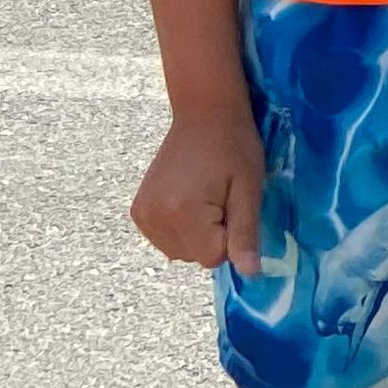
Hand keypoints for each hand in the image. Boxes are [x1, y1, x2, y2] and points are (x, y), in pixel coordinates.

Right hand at [133, 103, 265, 277]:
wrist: (203, 114)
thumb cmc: (234, 146)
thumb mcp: (249, 188)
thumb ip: (245, 233)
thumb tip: (249, 273)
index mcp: (183, 213)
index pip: (213, 258)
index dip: (231, 237)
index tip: (233, 205)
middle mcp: (155, 218)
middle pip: (195, 257)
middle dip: (214, 236)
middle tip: (221, 198)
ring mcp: (142, 215)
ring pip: (179, 252)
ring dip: (197, 234)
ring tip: (205, 196)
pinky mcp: (137, 211)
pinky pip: (165, 239)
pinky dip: (181, 229)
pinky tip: (189, 200)